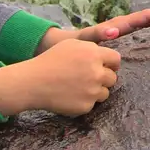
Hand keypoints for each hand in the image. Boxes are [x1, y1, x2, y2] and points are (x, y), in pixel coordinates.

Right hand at [0, 40, 121, 116]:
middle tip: (88, 78)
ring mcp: (92, 90)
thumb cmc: (50, 60)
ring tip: (78, 87)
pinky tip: (71, 96)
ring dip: (95, 91)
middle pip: (112, 78)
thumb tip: (107, 56)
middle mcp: (96, 72)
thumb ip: (91, 48)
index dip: (111, 64)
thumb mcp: (71, 44)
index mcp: (94, 54)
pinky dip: (84, 101)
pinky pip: (92, 104)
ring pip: (104, 93)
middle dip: (103, 78)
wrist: (33, 82)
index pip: (116, 59)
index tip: (106, 67)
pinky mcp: (86, 106)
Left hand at [38, 8, 149, 50]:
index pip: (148, 16)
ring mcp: (130, 35)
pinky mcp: (129, 44)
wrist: (70, 47)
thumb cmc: (79, 43)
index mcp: (123, 24)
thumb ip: (99, 34)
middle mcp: (129, 27)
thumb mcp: (88, 39)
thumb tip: (114, 31)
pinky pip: (149, 39)